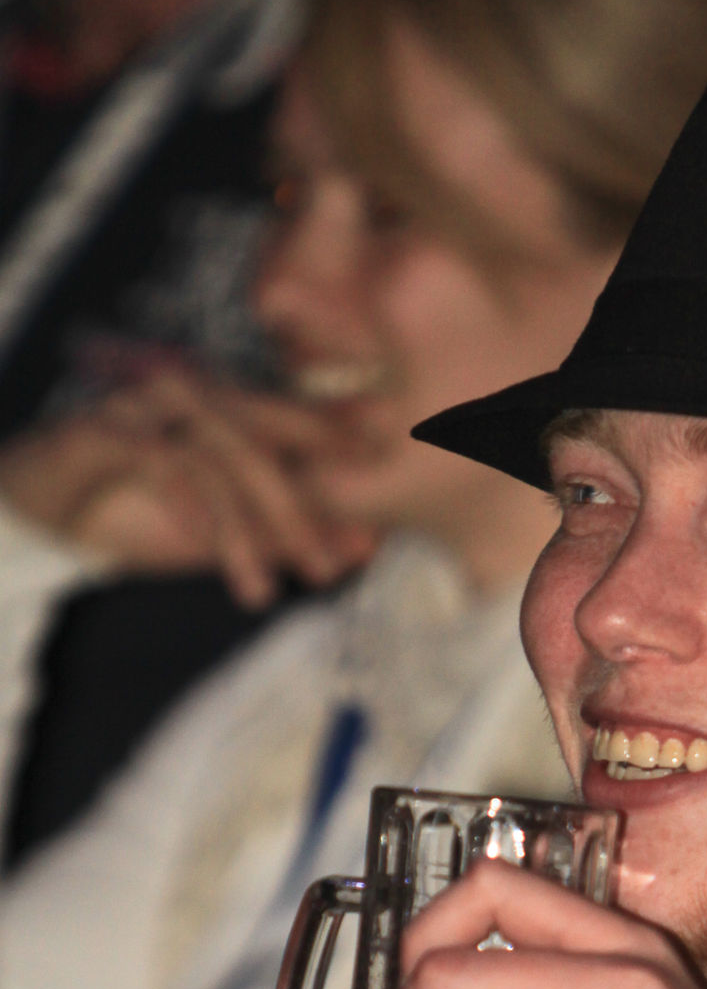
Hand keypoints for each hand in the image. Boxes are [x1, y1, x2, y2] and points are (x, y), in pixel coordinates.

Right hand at [0, 368, 377, 606]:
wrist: (39, 515)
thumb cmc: (137, 513)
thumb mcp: (223, 536)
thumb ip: (286, 537)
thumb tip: (365, 549)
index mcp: (225, 409)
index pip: (296, 424)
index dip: (342, 459)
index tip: (386, 506)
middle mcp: (191, 396)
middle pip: (264, 443)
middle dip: (302, 512)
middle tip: (329, 571)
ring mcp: (146, 407)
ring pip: (216, 456)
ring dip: (243, 528)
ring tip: (259, 592)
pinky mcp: (103, 429)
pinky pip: (158, 459)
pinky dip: (187, 501)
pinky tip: (202, 544)